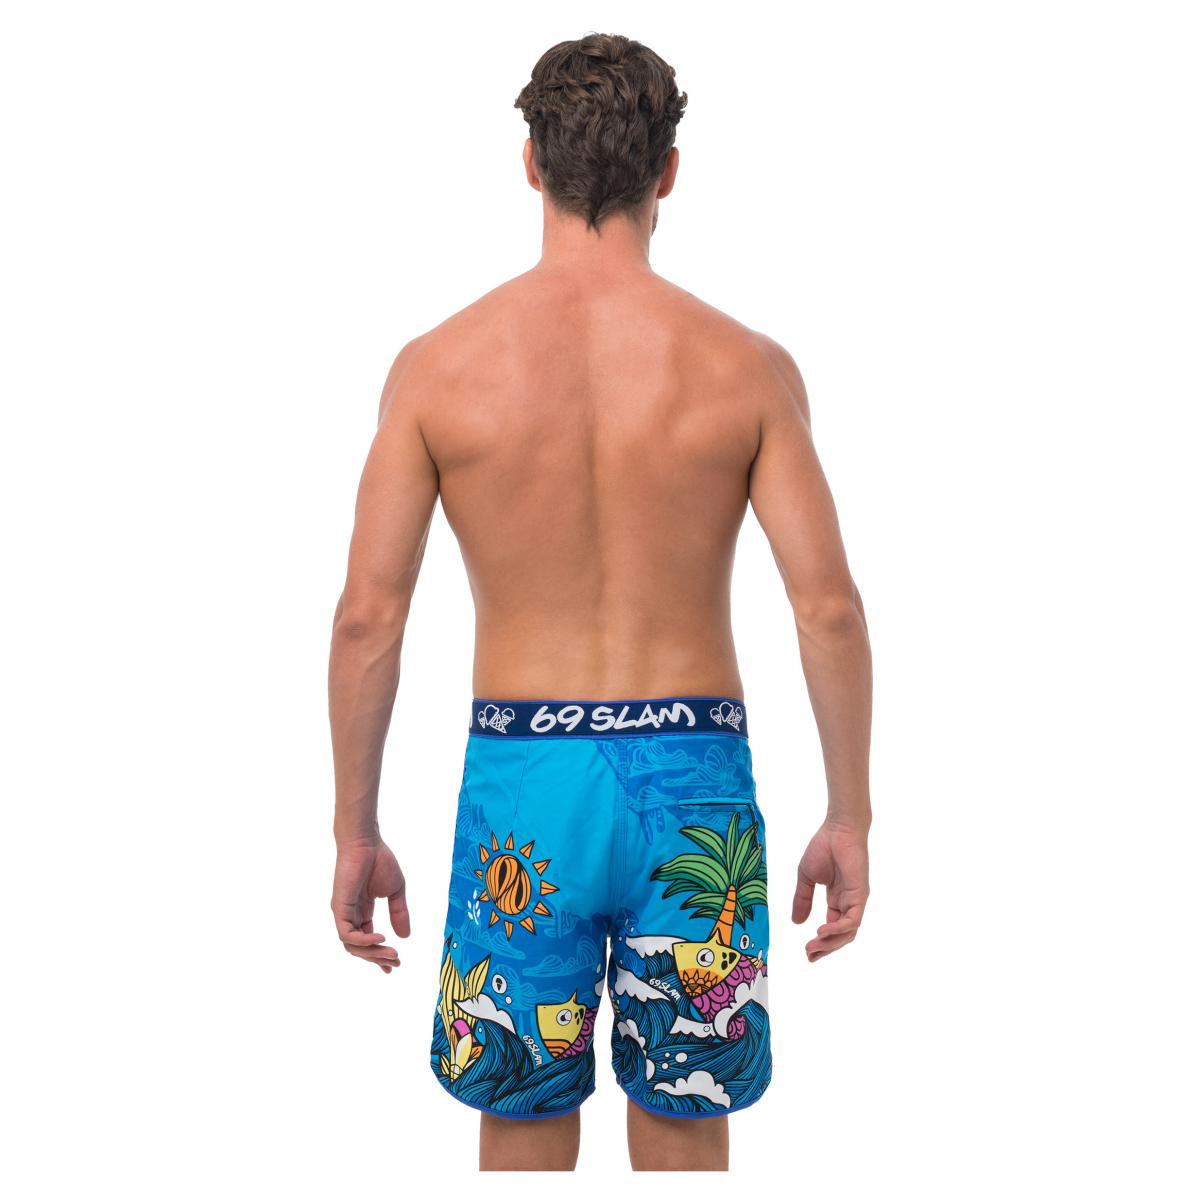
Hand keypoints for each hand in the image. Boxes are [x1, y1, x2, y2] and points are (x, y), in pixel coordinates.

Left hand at [331, 839, 410, 972]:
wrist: (366, 843)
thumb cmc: (379, 860)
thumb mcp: (395, 891)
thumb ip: (399, 913)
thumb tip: (405, 936)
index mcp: (361, 911)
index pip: (367, 940)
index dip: (380, 954)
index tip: (393, 966)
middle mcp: (350, 915)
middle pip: (360, 948)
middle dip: (378, 958)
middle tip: (396, 963)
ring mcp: (343, 913)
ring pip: (352, 946)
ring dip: (372, 953)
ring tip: (392, 954)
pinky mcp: (339, 908)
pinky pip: (347, 934)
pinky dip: (363, 941)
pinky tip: (380, 938)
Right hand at [792, 821, 868, 961]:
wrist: (837, 829)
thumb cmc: (823, 847)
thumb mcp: (805, 878)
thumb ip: (802, 899)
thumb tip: (796, 923)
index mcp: (837, 899)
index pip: (832, 928)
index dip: (821, 943)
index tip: (807, 954)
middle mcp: (848, 903)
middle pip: (841, 935)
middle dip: (825, 948)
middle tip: (809, 956)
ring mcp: (856, 900)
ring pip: (848, 932)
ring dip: (831, 943)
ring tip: (813, 946)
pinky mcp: (861, 894)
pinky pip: (853, 919)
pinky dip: (838, 929)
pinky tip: (822, 931)